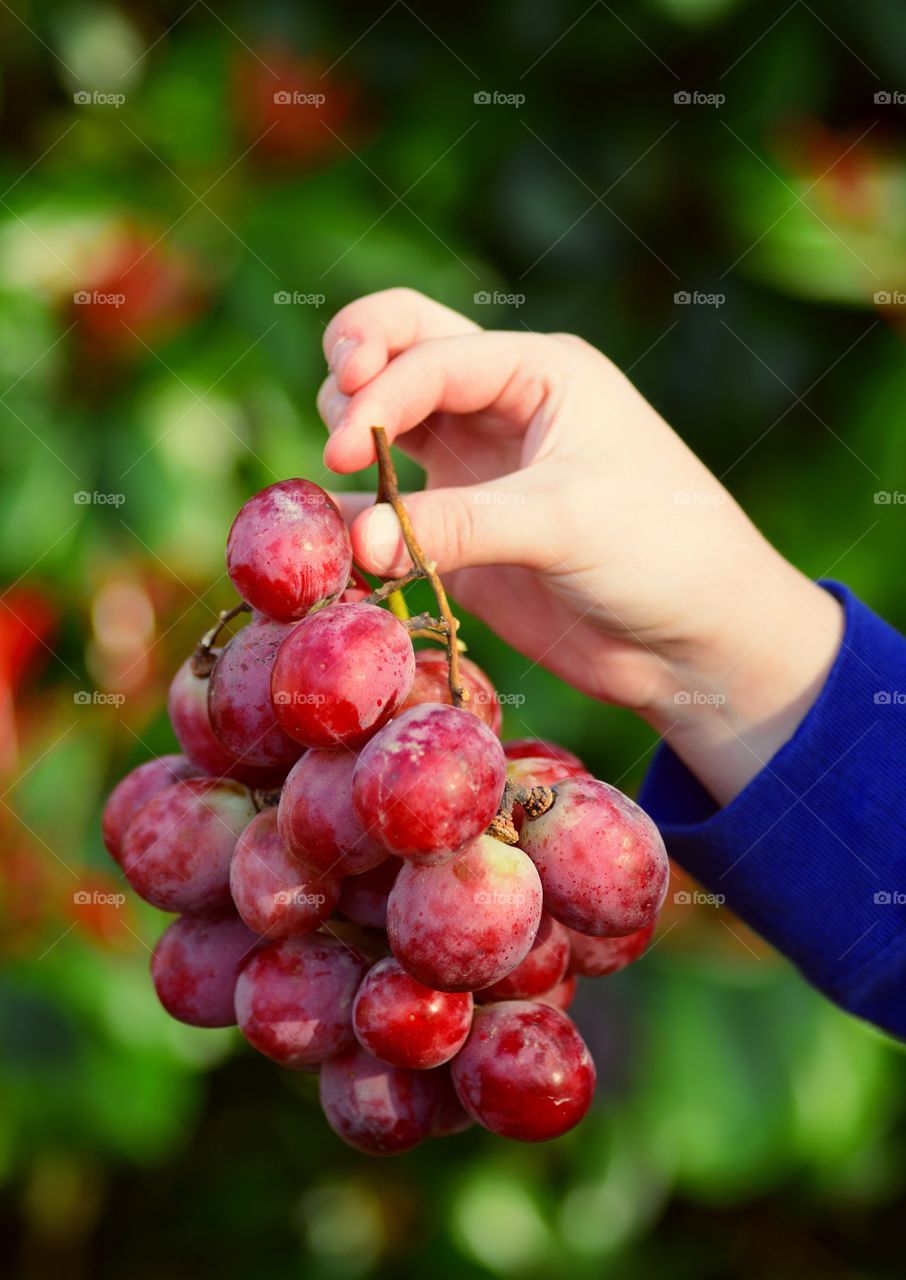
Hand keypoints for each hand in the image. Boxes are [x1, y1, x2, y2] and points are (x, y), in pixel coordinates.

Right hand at [317, 288, 842, 803]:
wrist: (693, 643)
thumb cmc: (660, 554)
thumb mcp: (564, 523)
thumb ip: (459, 525)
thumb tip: (357, 539)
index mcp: (540, 372)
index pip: (432, 356)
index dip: (377, 395)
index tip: (345, 452)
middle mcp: (501, 405)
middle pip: (400, 347)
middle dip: (353, 371)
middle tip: (337, 432)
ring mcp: (477, 466)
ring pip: (387, 419)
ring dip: (352, 439)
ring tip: (343, 486)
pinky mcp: (462, 530)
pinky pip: (388, 506)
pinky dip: (357, 514)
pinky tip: (334, 539)